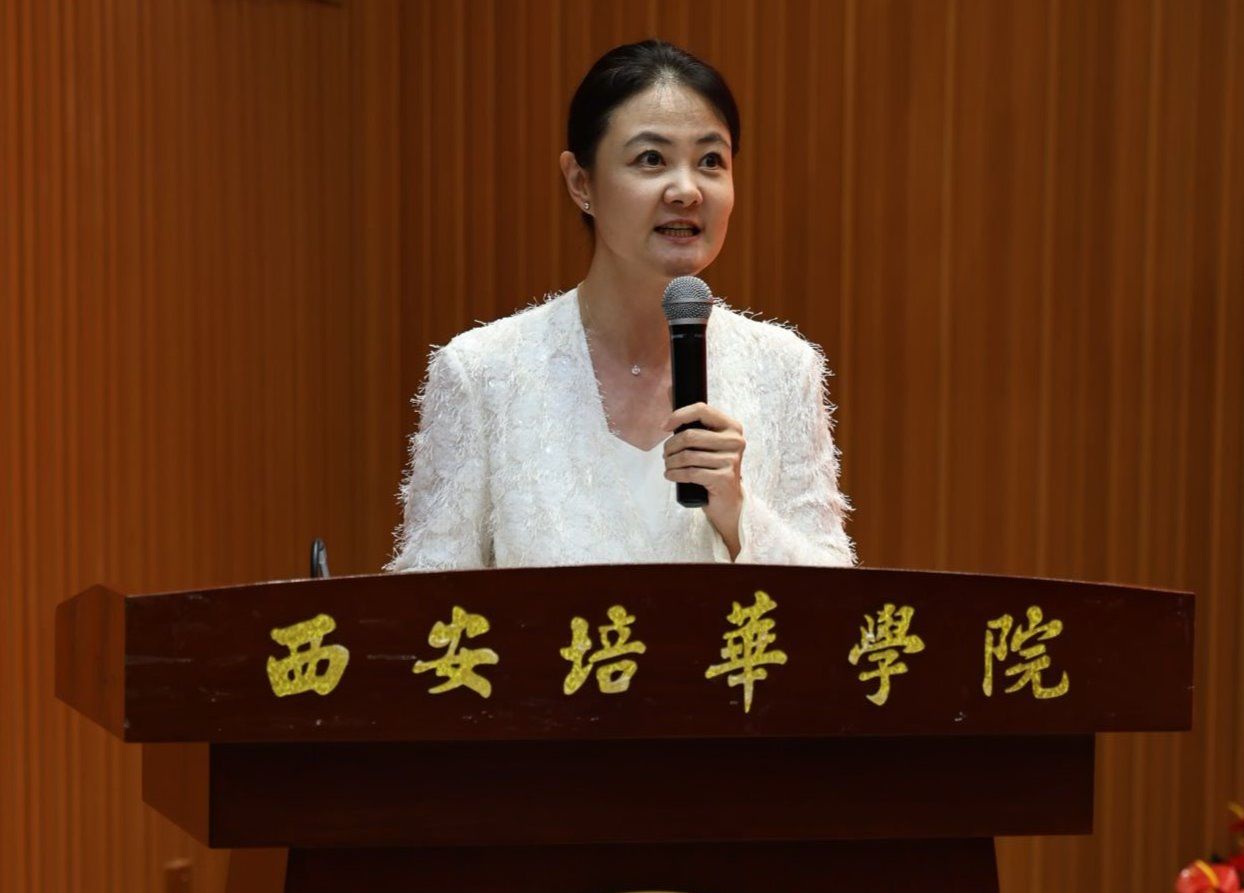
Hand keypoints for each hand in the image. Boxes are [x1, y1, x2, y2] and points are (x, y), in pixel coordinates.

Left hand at [662, 403, 744, 557]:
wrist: (728, 501)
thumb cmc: (713, 468)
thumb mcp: (706, 443)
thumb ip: (691, 419)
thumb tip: (668, 388)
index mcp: (732, 426)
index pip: (702, 410)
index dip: (678, 416)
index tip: (664, 426)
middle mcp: (735, 441)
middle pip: (690, 436)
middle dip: (670, 446)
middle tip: (665, 454)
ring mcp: (731, 460)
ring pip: (688, 456)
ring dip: (670, 462)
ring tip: (668, 466)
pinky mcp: (724, 478)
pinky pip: (691, 472)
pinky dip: (675, 474)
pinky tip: (670, 475)